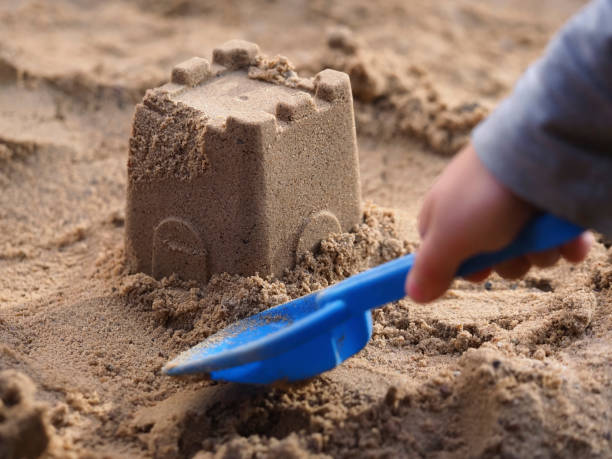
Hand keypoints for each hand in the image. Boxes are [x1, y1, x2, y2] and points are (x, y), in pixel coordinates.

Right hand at [405, 142, 592, 302]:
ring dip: (538, 252)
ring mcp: (516, 208)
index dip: (466, 270)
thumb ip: (430, 268)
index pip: (448, 258)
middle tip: (509, 246)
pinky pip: (558, 239)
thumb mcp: (448, 238)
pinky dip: (565, 243)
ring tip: (540, 233)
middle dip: (508, 263)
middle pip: (494, 262)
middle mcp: (479, 213)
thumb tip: (412, 294)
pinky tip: (566, 239)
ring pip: (528, 254)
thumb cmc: (482, 196)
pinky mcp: (548, 205)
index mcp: (446, 218)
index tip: (478, 270)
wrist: (538, 150)